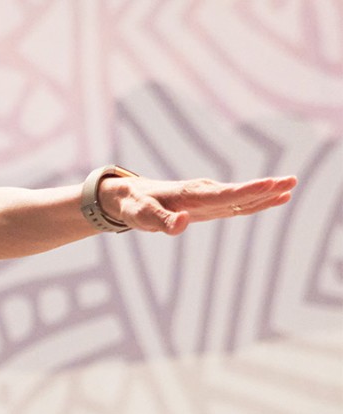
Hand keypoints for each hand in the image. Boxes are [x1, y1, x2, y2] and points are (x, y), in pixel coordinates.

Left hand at [100, 174, 296, 234]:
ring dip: (266, 193)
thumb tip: (183, 224)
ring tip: (291, 186)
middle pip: (239, 193)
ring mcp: (209, 198)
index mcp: (191, 195)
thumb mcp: (142, 217)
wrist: (130, 195)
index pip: (223, 194)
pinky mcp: (210, 204)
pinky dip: (257, 200)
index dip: (247, 191)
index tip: (270, 183)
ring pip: (242, 197)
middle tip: (292, 181)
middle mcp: (204, 193)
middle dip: (265, 188)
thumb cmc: (135, 206)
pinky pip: (238, 203)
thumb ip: (162, 221)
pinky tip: (277, 198)